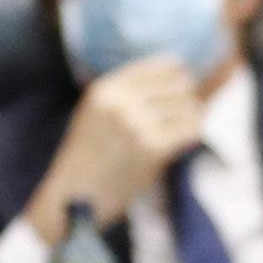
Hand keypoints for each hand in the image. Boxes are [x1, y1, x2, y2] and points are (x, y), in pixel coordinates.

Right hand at [20, 56, 207, 238]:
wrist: (72, 197)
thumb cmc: (90, 158)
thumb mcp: (99, 114)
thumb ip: (133, 93)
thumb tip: (190, 69)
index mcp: (106, 89)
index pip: (163, 66)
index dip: (178, 79)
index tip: (175, 95)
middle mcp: (120, 101)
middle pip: (181, 85)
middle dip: (185, 102)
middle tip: (175, 121)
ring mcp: (135, 124)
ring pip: (189, 108)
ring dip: (189, 121)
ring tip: (175, 135)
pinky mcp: (151, 147)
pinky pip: (190, 130)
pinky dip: (190, 138)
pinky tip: (178, 147)